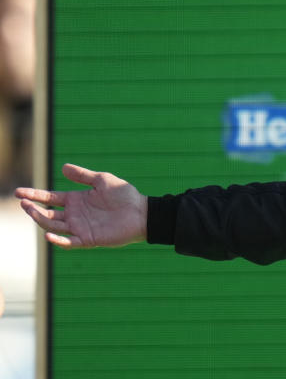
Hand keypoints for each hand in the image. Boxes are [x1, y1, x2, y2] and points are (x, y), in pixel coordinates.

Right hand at [15, 163, 147, 248]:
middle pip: (47, 213)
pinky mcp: (88, 239)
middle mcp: (74, 214)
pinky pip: (69, 242)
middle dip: (33, 208)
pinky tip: (48, 234)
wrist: (142, 212)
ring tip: (30, 211)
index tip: (19, 193)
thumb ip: (83, 176)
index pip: (50, 198)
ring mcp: (79, 227)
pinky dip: (58, 240)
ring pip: (54, 226)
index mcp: (76, 199)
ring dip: (41, 220)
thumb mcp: (102, 180)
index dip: (34, 195)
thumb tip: (63, 167)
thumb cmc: (124, 195)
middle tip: (23, 203)